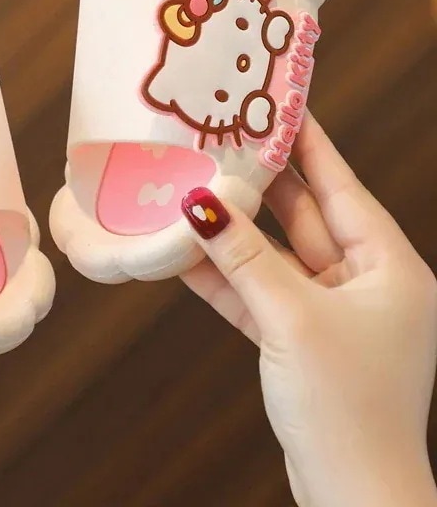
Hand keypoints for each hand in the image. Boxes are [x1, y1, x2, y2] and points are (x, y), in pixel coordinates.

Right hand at [180, 113, 436, 506]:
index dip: (309, 143)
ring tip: (191, 190)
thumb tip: (199, 206)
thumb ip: (243, 259)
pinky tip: (185, 255)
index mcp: (387, 267)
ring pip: (273, 254)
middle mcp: (362, 282)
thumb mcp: (293, 320)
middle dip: (260, 182)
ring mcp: (329, 311)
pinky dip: (224, 275)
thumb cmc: (348, 409)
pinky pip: (257, 292)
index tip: (280, 104)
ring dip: (232, 232)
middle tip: (222, 140)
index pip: (341, 186)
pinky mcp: (299, 337)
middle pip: (302, 216)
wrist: (352, 497)